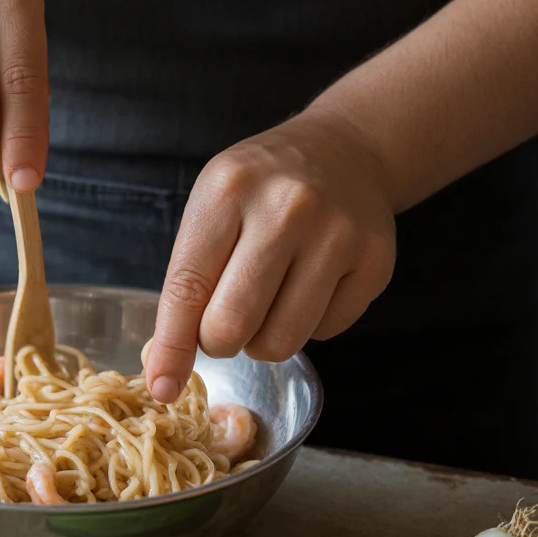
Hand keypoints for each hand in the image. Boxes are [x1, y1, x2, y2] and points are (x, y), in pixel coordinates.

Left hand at [145, 110, 396, 403]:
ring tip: (265, 303)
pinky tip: (309, 284)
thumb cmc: (261, 190)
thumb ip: (186, 285)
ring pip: (281, 341)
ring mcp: (339, 234)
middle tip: (222, 322)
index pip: (188, 288)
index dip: (172, 346)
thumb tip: (163, 371)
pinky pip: (326, 333)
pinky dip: (308, 325)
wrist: (345, 150)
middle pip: (233, 324)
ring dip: (261, 341)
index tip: (161, 386)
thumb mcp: (211, 211)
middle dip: (218, 341)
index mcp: (229, 191)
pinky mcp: (376, 261)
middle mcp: (287, 207)